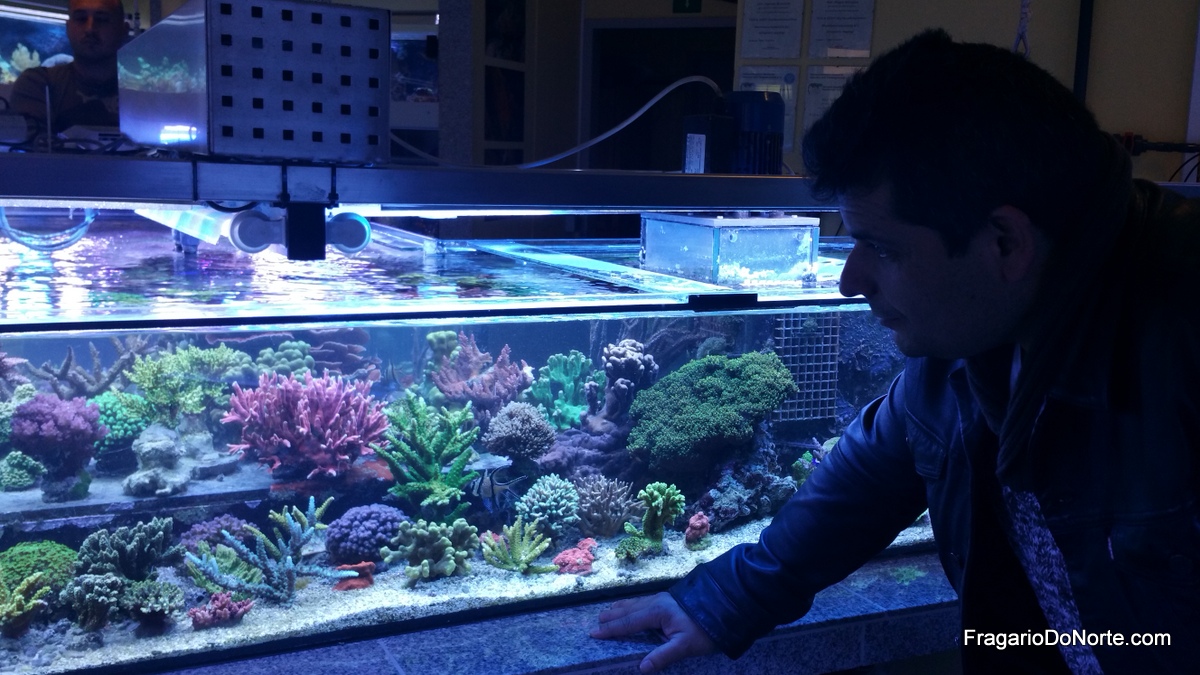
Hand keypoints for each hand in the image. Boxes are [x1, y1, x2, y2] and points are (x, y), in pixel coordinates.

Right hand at [590, 592, 716, 672]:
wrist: (725, 606)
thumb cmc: (705, 629)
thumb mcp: (685, 646)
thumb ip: (663, 656)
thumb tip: (642, 668)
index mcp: (657, 612)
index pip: (629, 623)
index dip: (611, 629)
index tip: (594, 633)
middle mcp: (656, 603)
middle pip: (628, 610)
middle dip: (612, 617)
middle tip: (596, 621)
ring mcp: (662, 599)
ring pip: (635, 604)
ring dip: (620, 609)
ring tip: (608, 611)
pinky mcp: (669, 600)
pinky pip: (643, 602)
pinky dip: (631, 605)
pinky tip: (632, 606)